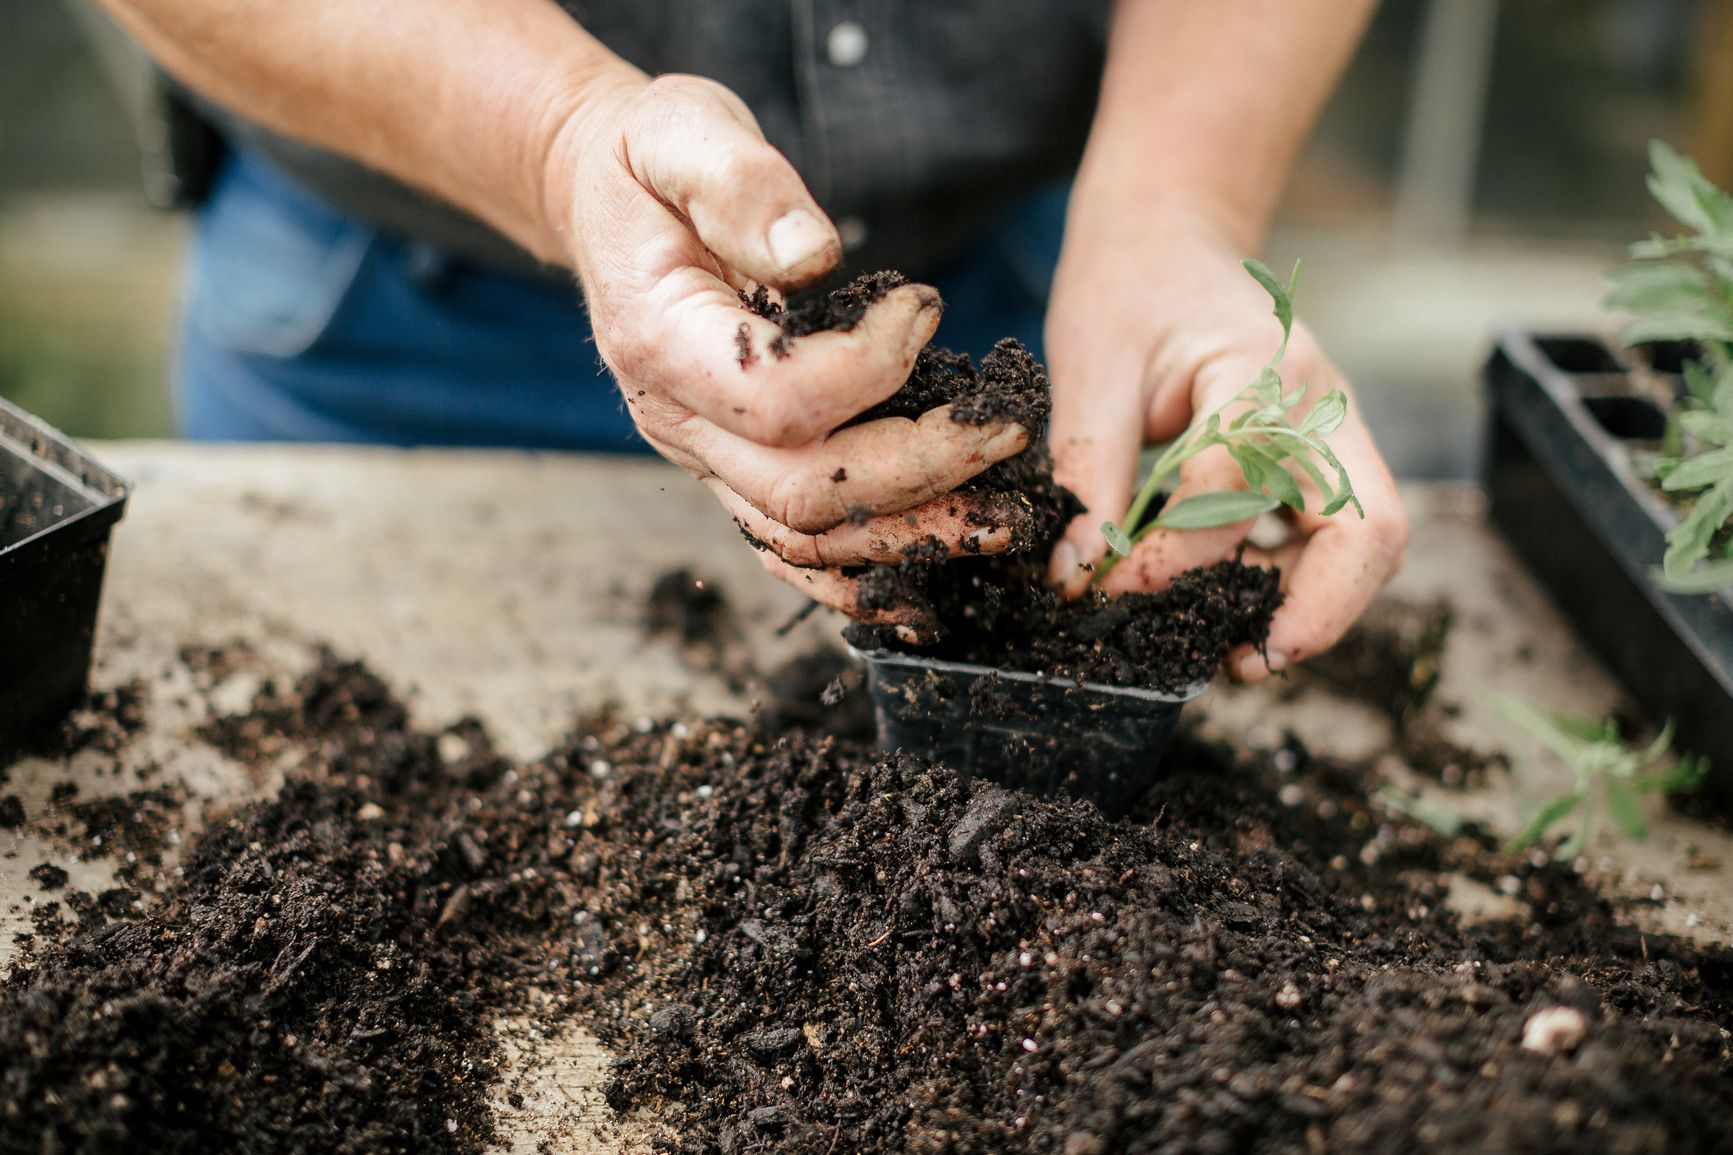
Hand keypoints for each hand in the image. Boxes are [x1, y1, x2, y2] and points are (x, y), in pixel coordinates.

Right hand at [541, 75, 1030, 622]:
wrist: (603, 200)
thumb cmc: (651, 162)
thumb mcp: (685, 133)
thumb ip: (745, 187)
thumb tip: (815, 254)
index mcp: (659, 342)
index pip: (779, 399)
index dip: (871, 368)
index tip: (926, 304)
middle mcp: (674, 422)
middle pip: (802, 494)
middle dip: (920, 472)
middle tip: (1007, 430)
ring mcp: (702, 458)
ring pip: (803, 541)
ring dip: (909, 538)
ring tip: (1000, 518)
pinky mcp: (733, 469)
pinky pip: (793, 549)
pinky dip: (862, 575)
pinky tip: (933, 576)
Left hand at [1044, 202, 1407, 680]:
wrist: (1168, 239)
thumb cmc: (1129, 291)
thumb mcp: (1090, 368)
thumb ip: (1088, 471)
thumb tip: (1079, 574)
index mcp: (1262, 367)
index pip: (1237, 482)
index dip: (1172, 552)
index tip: (1105, 583)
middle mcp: (1320, 407)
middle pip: (1369, 529)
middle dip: (1316, 611)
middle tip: (1242, 662)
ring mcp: (1334, 434)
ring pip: (1367, 543)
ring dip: (1312, 607)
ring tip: (1236, 652)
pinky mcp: (1319, 460)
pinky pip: (1335, 536)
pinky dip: (1295, 583)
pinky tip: (1233, 608)